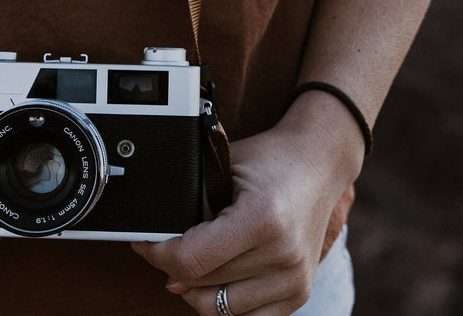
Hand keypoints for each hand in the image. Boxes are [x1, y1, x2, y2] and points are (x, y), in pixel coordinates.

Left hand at [132, 103, 360, 314]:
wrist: (318, 164)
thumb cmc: (267, 161)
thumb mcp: (222, 168)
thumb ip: (190, 207)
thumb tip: (163, 257)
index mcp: (261, 219)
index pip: (190, 260)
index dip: (157, 254)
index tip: (145, 242)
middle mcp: (283, 255)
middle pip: (200, 286)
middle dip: (171, 268)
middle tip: (166, 246)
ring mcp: (294, 279)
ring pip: (218, 309)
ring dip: (196, 289)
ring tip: (194, 261)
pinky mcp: (299, 294)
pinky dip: (223, 302)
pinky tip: (218, 277)